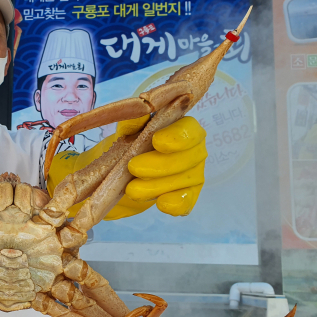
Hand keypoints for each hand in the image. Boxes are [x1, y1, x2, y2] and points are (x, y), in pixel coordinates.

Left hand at [46, 115, 206, 219]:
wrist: (122, 171)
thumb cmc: (130, 144)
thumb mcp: (127, 130)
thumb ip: (134, 121)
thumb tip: (141, 112)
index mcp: (182, 127)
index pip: (189, 130)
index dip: (176, 136)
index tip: (156, 141)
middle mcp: (194, 150)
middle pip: (188, 158)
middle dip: (160, 164)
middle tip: (133, 167)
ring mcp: (192, 175)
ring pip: (184, 181)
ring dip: (157, 185)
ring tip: (132, 189)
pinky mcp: (186, 196)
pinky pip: (186, 202)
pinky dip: (176, 204)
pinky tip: (162, 204)